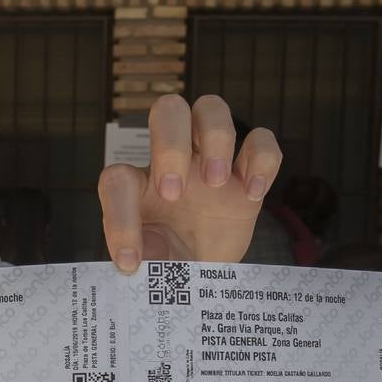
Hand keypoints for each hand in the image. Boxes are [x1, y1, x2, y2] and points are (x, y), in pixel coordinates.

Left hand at [98, 95, 281, 271]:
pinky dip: (262, 158)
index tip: (131, 261)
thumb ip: (142, 259)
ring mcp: (212, 161)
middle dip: (170, 145)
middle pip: (169, 110)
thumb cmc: (171, 264)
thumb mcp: (151, 269)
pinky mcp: (248, 172)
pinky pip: (262, 140)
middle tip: (174, 194)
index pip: (118, 180)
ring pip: (212, 108)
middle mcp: (173, 161)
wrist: (206, 274)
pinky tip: (253, 194)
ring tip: (215, 183)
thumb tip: (138, 258)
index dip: (119, 220)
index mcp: (138, 185)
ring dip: (215, 138)